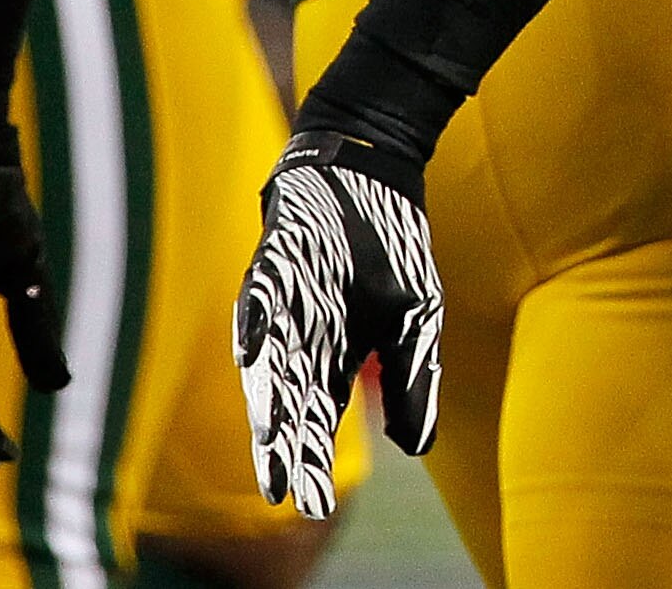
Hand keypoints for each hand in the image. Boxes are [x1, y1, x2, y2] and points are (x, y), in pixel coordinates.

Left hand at [235, 128, 442, 517]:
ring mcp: (283, 303)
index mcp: (333, 355)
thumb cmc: (392, 244)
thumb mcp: (419, 318)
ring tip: (270, 435)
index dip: (313, 457)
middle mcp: (301, 338)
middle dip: (286, 445)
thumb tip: (416, 446)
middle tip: (279, 489)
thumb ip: (415, 379)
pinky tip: (253, 355)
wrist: (375, 168)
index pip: (319, 418)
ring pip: (270, 361)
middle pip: (289, 401)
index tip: (308, 503)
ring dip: (269, 397)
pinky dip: (257, 325)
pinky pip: (260, 298)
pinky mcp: (273, 262)